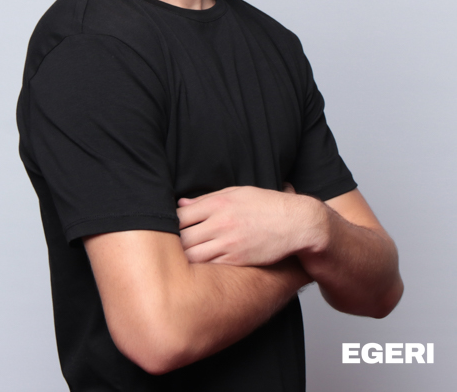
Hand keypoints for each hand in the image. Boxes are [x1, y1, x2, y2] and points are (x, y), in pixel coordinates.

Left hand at [177, 185, 324, 265]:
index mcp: (218, 203)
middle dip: (171, 244)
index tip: (165, 228)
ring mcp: (228, 242)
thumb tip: (182, 203)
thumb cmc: (267, 205)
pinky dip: (200, 267)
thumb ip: (207, 199)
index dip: (169, 223)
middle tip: (165, 248)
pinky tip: (195, 268)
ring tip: (176, 261)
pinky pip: (209, 266)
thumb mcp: (237, 193)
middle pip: (182, 237)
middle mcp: (220, 222)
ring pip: (192, 255)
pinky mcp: (237, 260)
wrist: (297, 223)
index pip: (181, 214)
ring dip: (183, 258)